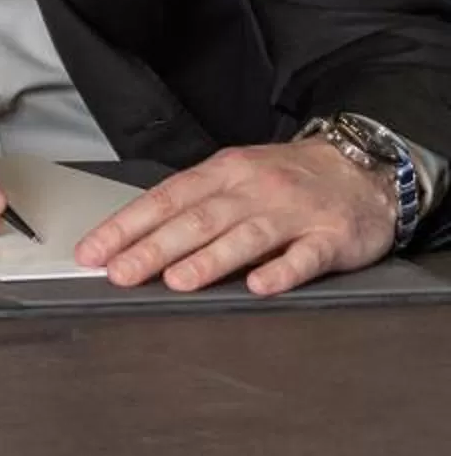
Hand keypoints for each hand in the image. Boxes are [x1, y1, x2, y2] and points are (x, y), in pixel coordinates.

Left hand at [76, 140, 394, 294]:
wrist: (363, 169)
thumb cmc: (288, 177)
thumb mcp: (236, 176)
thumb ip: (196, 202)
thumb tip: (139, 234)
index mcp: (222, 172)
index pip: (163, 200)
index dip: (126, 226)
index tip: (93, 251)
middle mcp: (253, 190)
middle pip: (196, 219)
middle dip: (152, 248)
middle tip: (120, 273)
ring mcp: (293, 213)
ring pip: (244, 236)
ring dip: (208, 260)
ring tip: (176, 281)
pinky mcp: (332, 237)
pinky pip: (304, 257)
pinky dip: (281, 272)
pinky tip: (260, 286)